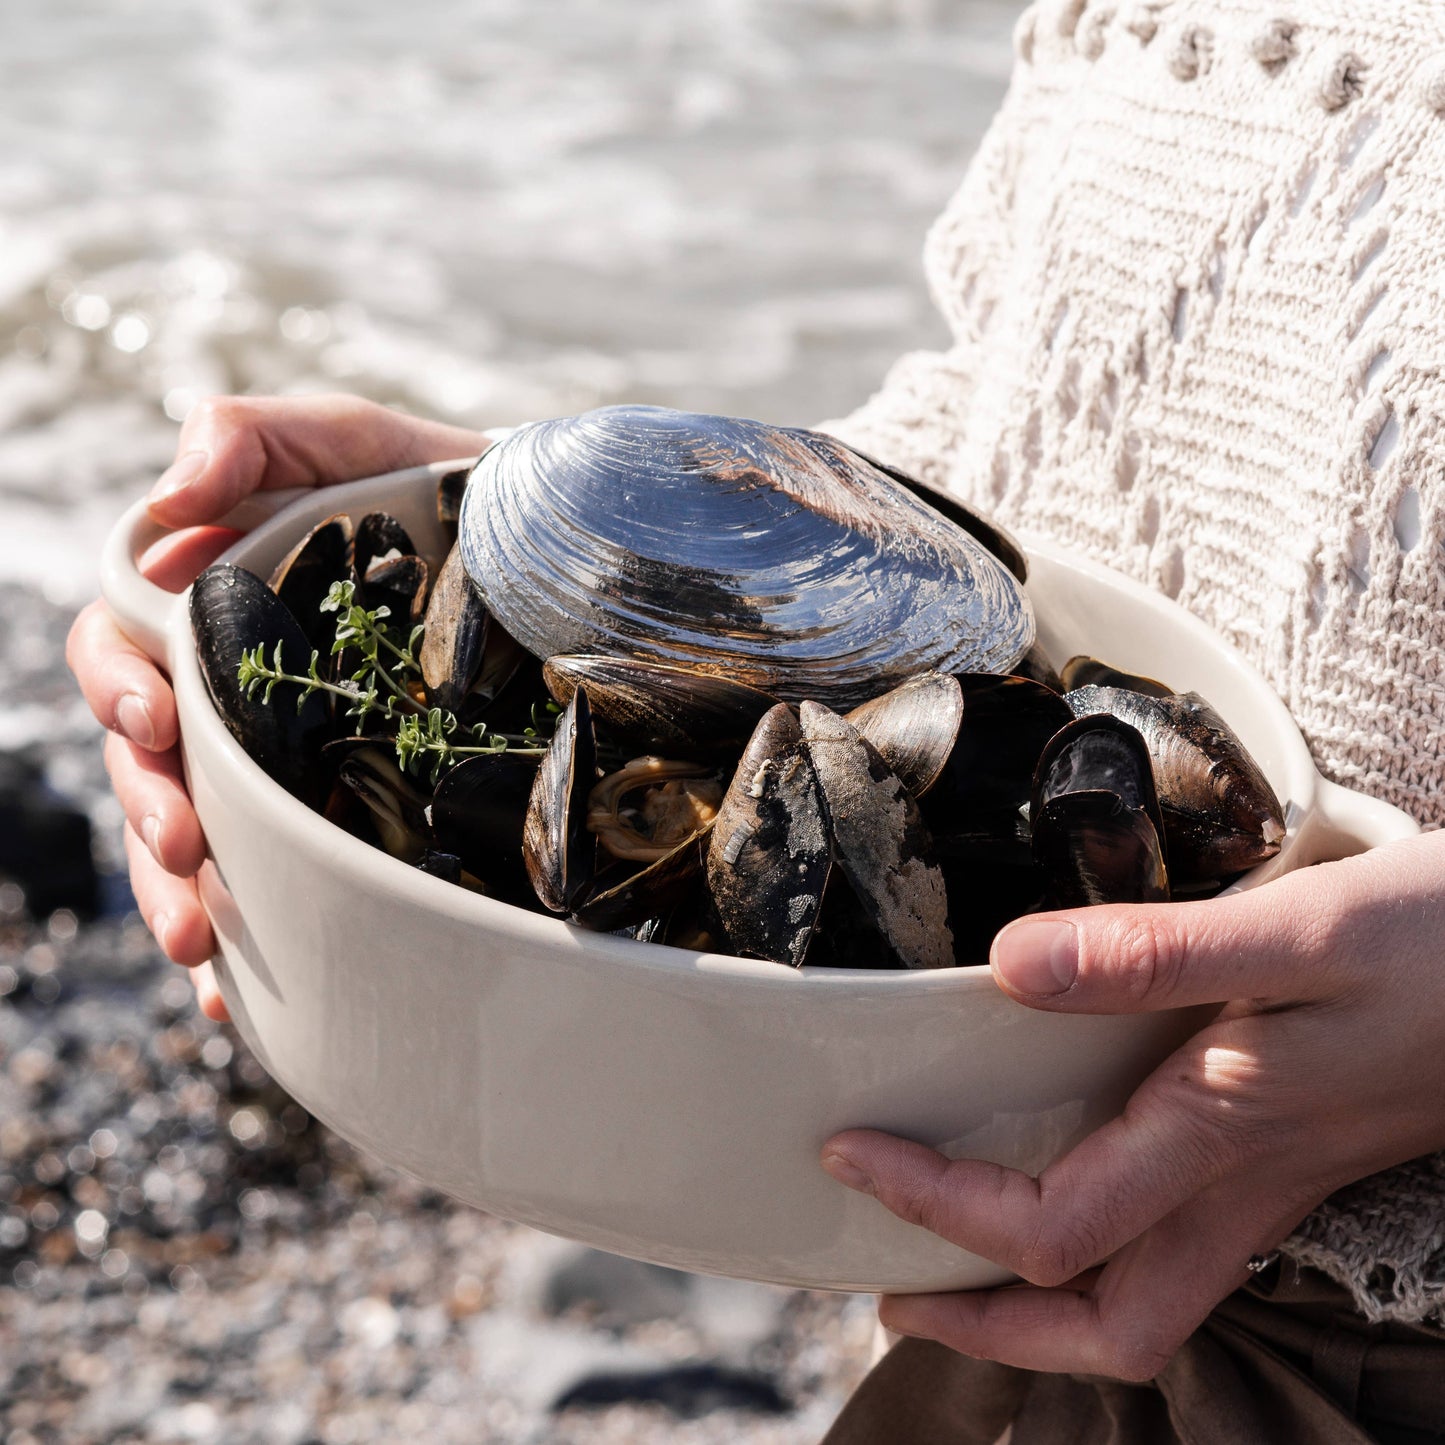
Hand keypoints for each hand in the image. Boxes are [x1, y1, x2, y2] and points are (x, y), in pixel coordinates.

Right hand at [67, 395, 488, 1019]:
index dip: (120, 686)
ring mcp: (287, 758)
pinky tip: (235, 993)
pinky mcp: (342, 813)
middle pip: (152, 758)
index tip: (158, 721)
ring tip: (199, 941)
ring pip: (201, 833)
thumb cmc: (446, 498)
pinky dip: (248, 940)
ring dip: (181, 889)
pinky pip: (279, 883)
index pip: (127, 646)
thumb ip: (264, 438)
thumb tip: (176, 489)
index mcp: (217, 607)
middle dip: (151, 807)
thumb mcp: (361, 444)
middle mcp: (237, 690)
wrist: (554, 566)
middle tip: (186, 846)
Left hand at [820, 831, 1444, 1380]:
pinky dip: (1101, 1242)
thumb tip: (1014, 970)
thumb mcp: (1300, 931)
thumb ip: (1155, 955)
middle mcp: (1239, 1181)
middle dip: (992, 1331)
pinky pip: (1177, 1238)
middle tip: (896, 1297)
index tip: (852, 1154)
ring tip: (954, 1266)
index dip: (935, 1209)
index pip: (1049, 1228)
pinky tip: (1070, 1181)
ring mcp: (1269, 1179)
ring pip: (1147, 1297)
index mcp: (1221, 1134)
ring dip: (1042, 1304)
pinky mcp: (1285, 1150)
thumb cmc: (1440, 945)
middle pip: (1108, 1325)